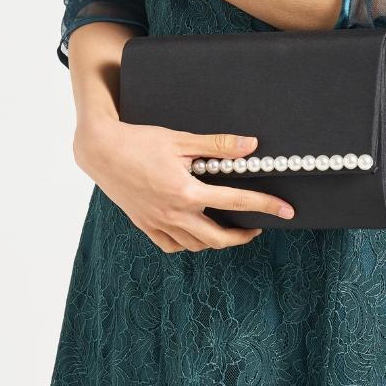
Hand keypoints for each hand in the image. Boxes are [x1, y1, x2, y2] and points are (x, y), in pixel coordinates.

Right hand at [73, 120, 295, 251]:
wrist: (99, 150)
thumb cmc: (139, 141)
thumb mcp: (181, 139)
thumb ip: (217, 146)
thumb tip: (251, 146)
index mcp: (186, 192)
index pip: (236, 203)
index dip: (265, 206)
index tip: (285, 211)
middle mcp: (173, 213)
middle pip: (219, 238)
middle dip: (243, 236)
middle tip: (256, 226)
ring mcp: (157, 223)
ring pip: (196, 245)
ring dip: (216, 240)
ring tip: (228, 227)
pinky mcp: (144, 225)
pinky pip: (172, 245)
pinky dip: (188, 243)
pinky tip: (195, 231)